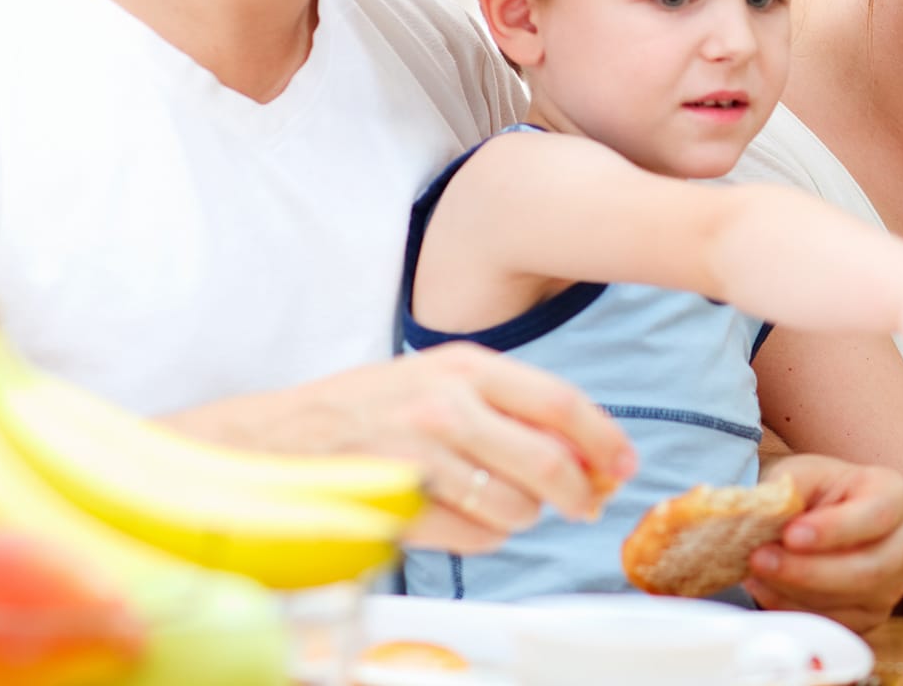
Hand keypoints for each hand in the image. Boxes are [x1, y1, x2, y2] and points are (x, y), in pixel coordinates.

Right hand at [175, 342, 635, 554]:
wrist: (275, 439)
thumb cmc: (368, 410)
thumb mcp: (438, 382)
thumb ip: (507, 406)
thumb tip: (588, 451)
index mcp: (464, 366)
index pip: (560, 401)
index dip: (604, 438)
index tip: (628, 464)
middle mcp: (446, 403)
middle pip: (548, 461)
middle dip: (579, 492)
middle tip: (586, 506)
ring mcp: (420, 454)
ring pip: (516, 505)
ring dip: (523, 517)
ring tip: (502, 506)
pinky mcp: (400, 502)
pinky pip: (477, 536)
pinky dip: (484, 537)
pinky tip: (463, 519)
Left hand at [745, 454, 902, 633]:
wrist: (817, 516)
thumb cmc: (816, 491)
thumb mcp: (801, 473)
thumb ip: (790, 487)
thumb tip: (771, 508)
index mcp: (893, 496)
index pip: (876, 516)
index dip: (835, 529)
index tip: (791, 534)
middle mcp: (902, 544)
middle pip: (867, 570)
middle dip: (807, 570)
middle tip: (760, 558)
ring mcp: (890, 585)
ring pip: (847, 600)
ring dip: (793, 589)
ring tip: (755, 569)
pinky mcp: (869, 615)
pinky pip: (832, 621)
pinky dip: (792, 607)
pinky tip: (765, 587)